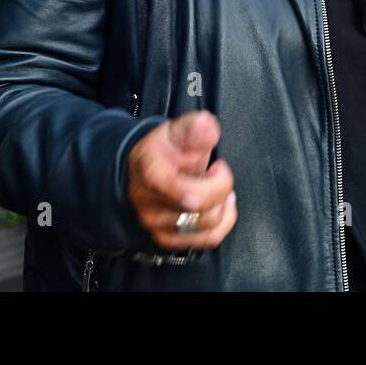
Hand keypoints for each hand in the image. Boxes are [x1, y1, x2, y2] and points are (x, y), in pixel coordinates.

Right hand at [126, 109, 237, 249]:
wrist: (142, 169)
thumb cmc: (163, 150)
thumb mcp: (176, 130)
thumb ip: (193, 128)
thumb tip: (206, 124)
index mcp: (151, 174)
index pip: (189, 195)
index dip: (216, 182)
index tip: (218, 165)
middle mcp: (150, 205)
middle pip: (203, 211)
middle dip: (221, 189)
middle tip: (216, 172)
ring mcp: (158, 225)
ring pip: (209, 226)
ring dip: (222, 205)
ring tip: (216, 186)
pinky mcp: (168, 239)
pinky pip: (209, 239)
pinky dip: (223, 221)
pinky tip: (219, 204)